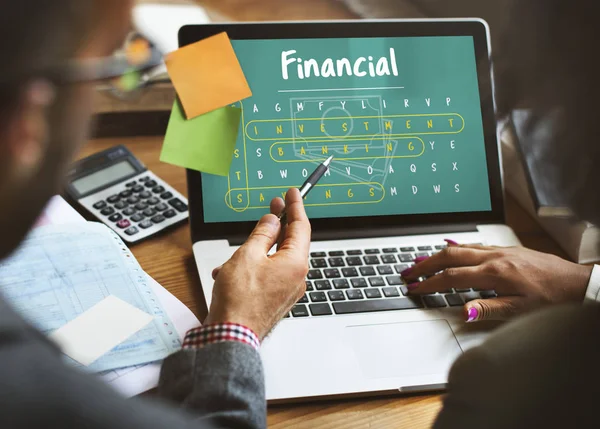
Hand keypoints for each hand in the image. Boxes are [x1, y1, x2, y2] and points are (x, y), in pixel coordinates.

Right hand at [204, 188, 310, 339]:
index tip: (293, 193)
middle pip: (290, 242)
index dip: (295, 207)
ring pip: (275, 259)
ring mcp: (287, 290)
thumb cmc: (239, 300)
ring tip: (234, 255)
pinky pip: (268, 275)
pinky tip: (231, 272)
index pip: (301, 227)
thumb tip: (272, 221)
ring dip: (256, 251)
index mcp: (296, 263)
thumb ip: (262, 234)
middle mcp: (297, 277)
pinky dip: (252, 268)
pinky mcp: (276, 299)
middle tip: (273, 206)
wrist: (231, 336)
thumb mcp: (248, 255)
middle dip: (277, 225)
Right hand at [402, 241, 592, 321]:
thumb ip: (488, 309)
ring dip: (437, 254)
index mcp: (495, 273)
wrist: (578, 284)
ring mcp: (500, 250)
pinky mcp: (507, 249)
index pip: (452, 277)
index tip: (414, 288)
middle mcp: (495, 257)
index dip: (429, 283)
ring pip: (461, 247)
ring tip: (420, 261)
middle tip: (407, 271)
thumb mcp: (521, 311)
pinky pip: (474, 244)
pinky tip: (451, 248)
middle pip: (449, 255)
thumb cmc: (552, 299)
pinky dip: (456, 247)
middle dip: (425, 263)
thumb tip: (462, 310)